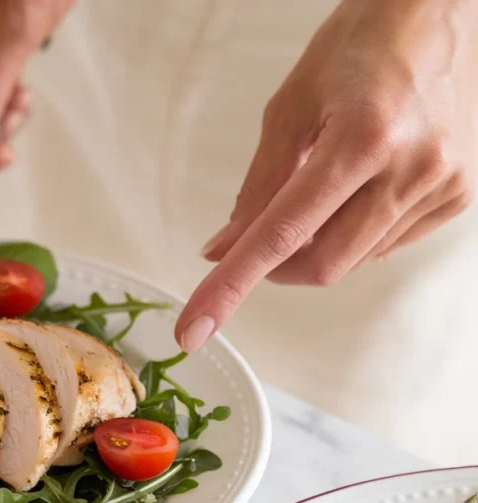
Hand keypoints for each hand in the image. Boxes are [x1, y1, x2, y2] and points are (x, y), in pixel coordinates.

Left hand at [176, 0, 477, 352]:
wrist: (436, 9)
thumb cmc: (360, 44)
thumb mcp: (291, 108)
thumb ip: (259, 186)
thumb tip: (225, 247)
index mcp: (363, 139)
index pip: (281, 235)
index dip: (231, 286)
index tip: (195, 327)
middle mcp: (412, 168)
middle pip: (323, 264)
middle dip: (276, 266)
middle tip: (252, 240)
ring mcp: (444, 185)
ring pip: (355, 259)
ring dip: (317, 244)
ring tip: (320, 185)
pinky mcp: (460, 194)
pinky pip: (388, 244)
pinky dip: (353, 233)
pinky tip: (355, 191)